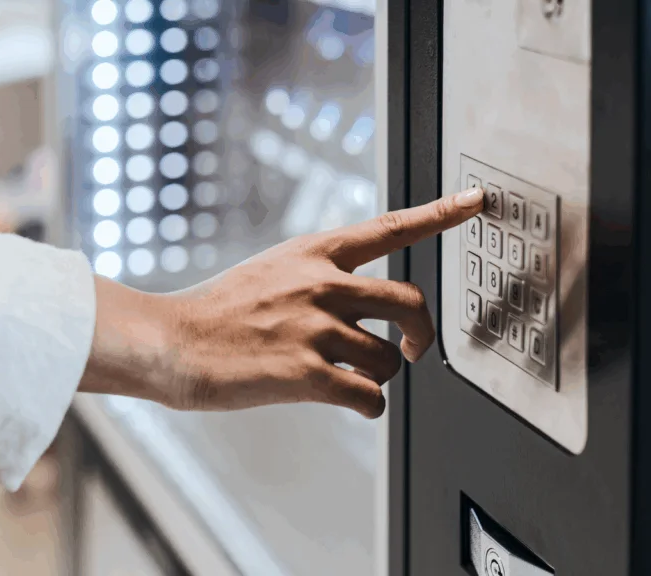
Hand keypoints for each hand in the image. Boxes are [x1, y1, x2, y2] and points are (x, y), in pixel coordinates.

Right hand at [80, 187, 483, 417]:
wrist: (173, 343)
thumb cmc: (219, 311)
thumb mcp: (272, 270)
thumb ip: (320, 276)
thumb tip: (362, 302)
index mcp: (315, 253)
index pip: (390, 227)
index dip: (439, 214)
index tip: (476, 202)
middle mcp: (322, 284)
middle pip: (409, 300)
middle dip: (422, 331)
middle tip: (413, 348)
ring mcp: (316, 328)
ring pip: (389, 358)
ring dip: (380, 375)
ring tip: (349, 378)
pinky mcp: (307, 374)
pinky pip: (370, 395)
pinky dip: (367, 404)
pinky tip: (347, 401)